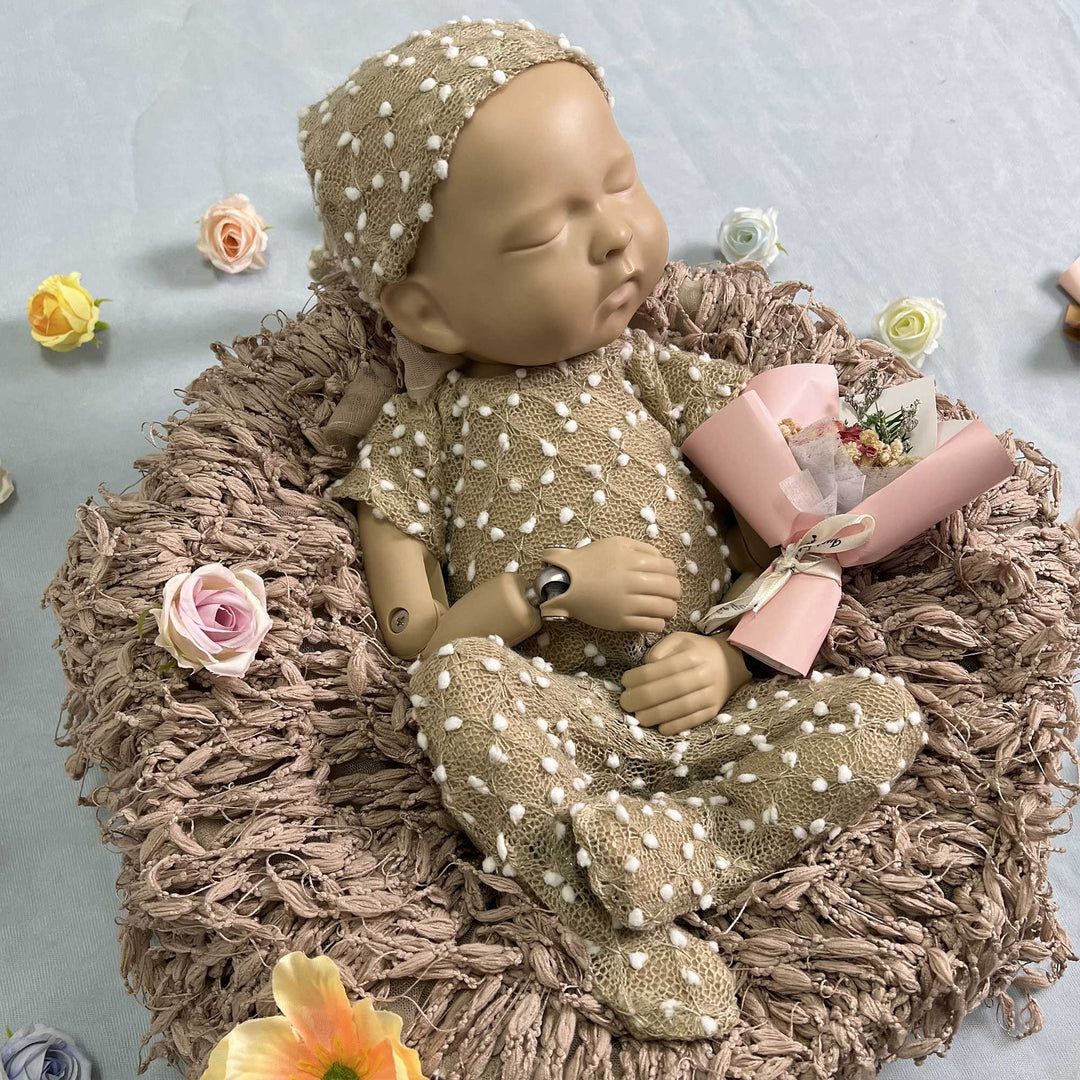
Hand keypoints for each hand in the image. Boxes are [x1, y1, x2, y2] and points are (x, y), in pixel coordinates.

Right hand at [537, 537, 680, 633]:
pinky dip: (659, 623)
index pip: (669, 568)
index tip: (667, 577)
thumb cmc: (590, 561)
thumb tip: (662, 560)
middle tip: (670, 594)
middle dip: (675, 591)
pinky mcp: (621, 621)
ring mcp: (627, 603)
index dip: (672, 573)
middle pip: (671, 588)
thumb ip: (642, 548)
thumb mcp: (616, 544)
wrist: (565, 584)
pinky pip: (652, 625)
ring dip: (670, 608)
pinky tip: (654, 619)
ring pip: (666, 608)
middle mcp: (632, 582)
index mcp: (632, 561)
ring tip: (665, 608)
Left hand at [619, 631, 750, 734]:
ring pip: (678, 709)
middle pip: (666, 691)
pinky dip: (674, 726)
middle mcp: (701, 675)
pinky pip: (692, 721)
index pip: (657, 670)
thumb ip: (660, 649)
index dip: (636, 678)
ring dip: (654, 715)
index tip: (625, 682)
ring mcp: (710, 695)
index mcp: (690, 656)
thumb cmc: (698, 650)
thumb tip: (645, 666)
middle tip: (625, 702)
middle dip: (640, 699)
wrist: (732, 660)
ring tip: (638, 716)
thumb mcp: (679, 639)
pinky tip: (659, 727)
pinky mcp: (714, 710)